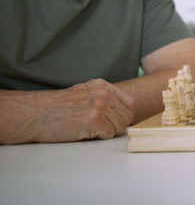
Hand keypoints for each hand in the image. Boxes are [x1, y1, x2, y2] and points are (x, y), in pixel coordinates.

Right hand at [1, 79, 134, 143]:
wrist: (34, 115)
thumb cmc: (55, 109)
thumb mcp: (82, 94)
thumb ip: (102, 98)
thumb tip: (121, 113)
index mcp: (101, 86)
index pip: (130, 103)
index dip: (124, 116)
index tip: (115, 122)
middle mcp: (102, 93)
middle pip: (127, 116)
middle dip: (116, 126)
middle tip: (98, 129)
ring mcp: (99, 105)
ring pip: (120, 127)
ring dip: (106, 132)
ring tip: (88, 129)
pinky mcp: (94, 119)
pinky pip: (110, 134)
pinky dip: (99, 138)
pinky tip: (84, 132)